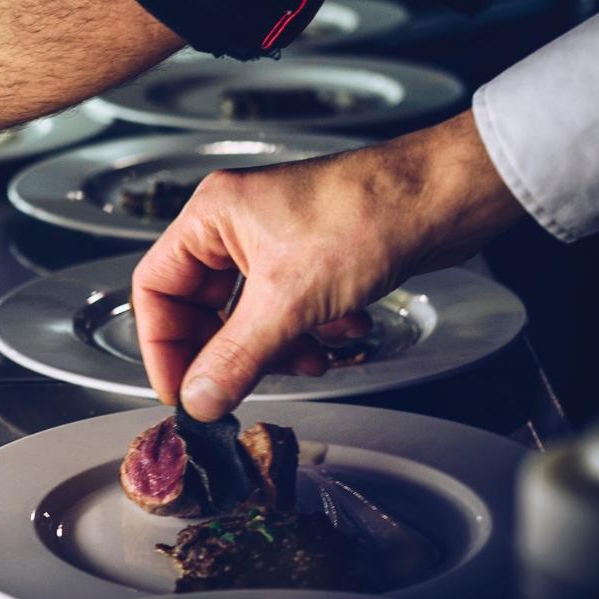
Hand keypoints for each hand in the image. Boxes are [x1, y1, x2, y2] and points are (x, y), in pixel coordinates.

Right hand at [132, 110, 526, 418]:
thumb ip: (236, 358)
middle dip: (230, 351)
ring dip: (277, 348)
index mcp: (211, 216)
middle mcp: (237, 225)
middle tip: (241, 389)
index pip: (155, 287)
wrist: (443, 198)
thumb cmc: (368, 214)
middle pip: (203, 307)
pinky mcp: (313, 258)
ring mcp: (276, 241)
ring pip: (250, 315)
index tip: (181, 391)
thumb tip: (198, 400)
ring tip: (310, 358)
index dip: (162, 345)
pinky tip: (342, 333)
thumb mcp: (289, 301)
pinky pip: (289, 311)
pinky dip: (310, 332)